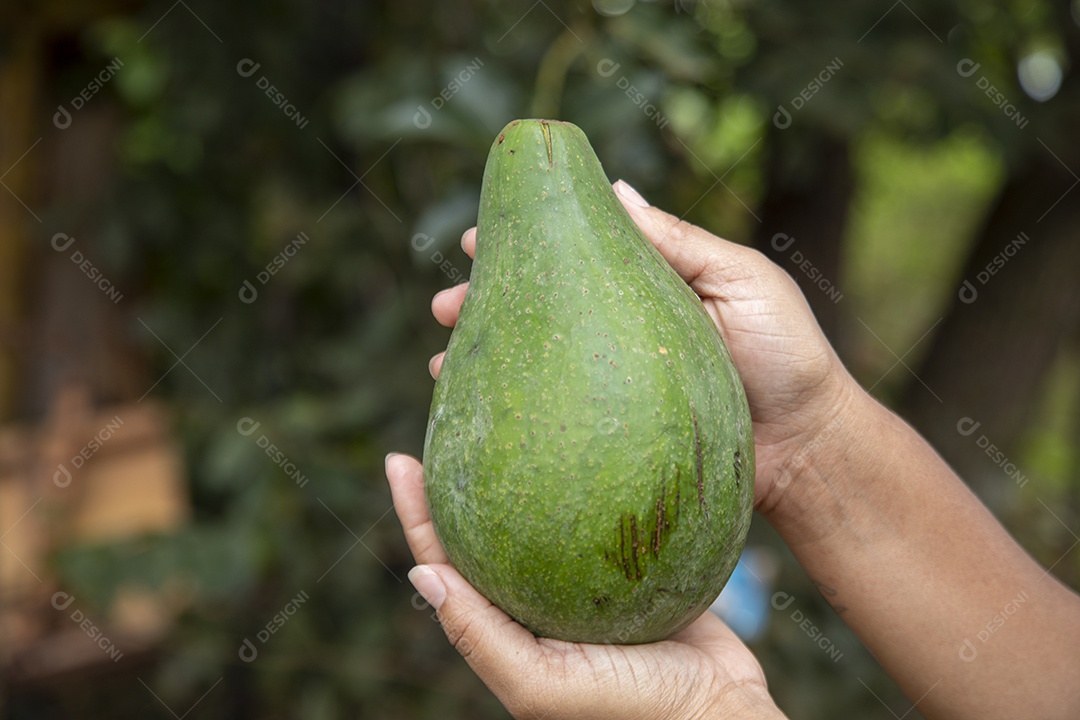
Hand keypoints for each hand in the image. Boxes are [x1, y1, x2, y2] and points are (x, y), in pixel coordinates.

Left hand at [386, 453, 783, 719]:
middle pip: (486, 528)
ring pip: (538, 517)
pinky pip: (600, 515)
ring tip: (506, 418)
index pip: (447, 562)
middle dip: (460, 477)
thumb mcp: (540, 684)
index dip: (419, 514)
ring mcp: (582, 583)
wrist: (719, 713)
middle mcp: (536, 602)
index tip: (400, 459)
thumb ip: (479, 636)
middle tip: (444, 417)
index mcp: (505, 630)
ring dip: (517, 471)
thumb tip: (423, 574)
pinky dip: (586, 480)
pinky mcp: (629, 568)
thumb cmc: (630, 710)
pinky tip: (587, 441)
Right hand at [430, 181, 861, 519]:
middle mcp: (620, 332)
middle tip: (443, 304)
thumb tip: (616, 192)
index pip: (575, 255)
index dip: (525, 243)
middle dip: (487, 301)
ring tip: (442, 361)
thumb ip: (679, 242)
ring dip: (484, 355)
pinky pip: (552, 417)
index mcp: (650, 286)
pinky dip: (510, 410)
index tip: (475, 239)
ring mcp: (610, 384)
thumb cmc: (787, 356)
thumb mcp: (743, 280)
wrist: (810, 449)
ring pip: (535, 361)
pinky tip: (475, 414)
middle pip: (542, 308)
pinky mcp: (610, 433)